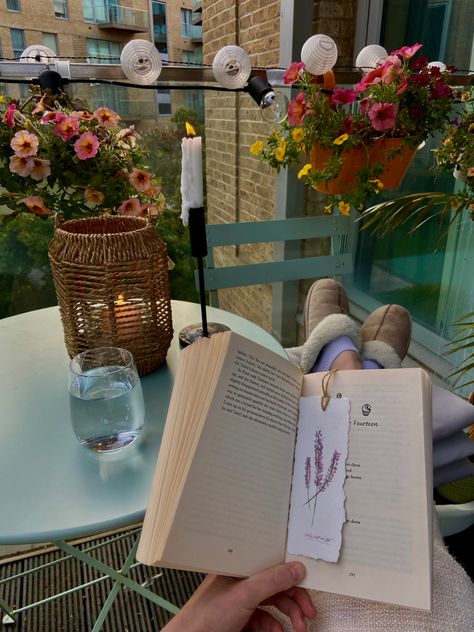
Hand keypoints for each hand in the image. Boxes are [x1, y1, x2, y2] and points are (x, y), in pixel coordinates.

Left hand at [162, 561, 315, 631]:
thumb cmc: (206, 616)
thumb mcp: (245, 595)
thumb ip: (272, 580)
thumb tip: (296, 568)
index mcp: (239, 566)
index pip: (272, 563)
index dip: (291, 573)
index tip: (308, 584)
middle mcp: (240, 581)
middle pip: (276, 586)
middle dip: (294, 600)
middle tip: (308, 614)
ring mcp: (240, 601)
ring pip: (273, 604)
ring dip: (289, 616)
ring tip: (298, 628)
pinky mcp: (240, 619)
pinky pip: (265, 619)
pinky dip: (274, 626)